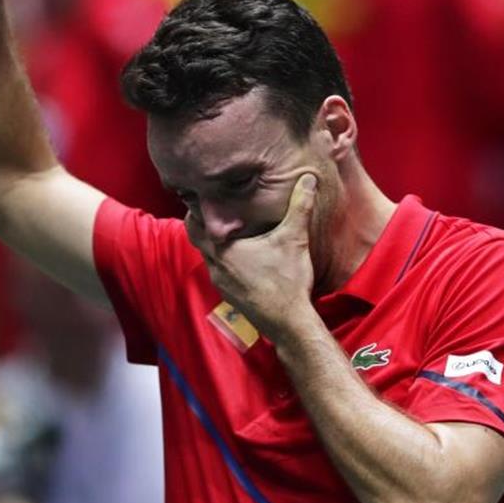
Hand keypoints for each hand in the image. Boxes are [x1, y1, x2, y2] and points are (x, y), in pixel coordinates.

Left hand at [188, 174, 318, 341]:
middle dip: (205, 222)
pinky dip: (224, 258)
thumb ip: (300, 206)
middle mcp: (216, 266)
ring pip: (208, 255)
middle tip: (219, 206)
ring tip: (231, 227)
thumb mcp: (295, 238)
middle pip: (197, 238)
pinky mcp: (229, 295)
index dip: (197, 207)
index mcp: (223, 250)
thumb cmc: (288, 281)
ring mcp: (221, 283)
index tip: (207, 194)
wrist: (289, 323)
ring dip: (215, 242)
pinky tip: (244, 254)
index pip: (194, 223)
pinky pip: (218, 270)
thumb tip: (309, 178)